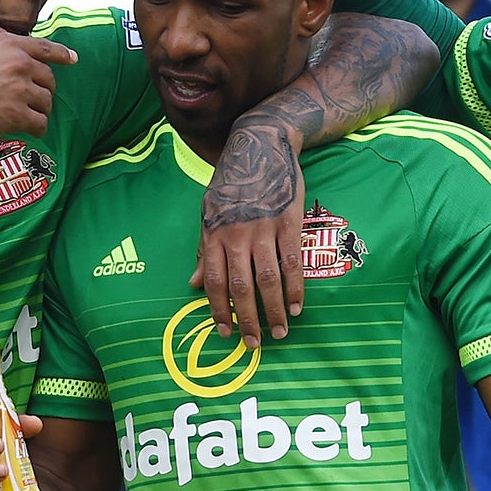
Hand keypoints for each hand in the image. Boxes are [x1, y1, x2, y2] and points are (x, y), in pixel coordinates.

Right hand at [0, 32, 75, 144]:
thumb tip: (17, 58)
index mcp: (7, 44)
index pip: (45, 48)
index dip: (62, 54)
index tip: (73, 59)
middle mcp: (18, 64)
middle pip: (49, 79)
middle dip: (43, 90)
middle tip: (30, 100)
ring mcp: (20, 89)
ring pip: (47, 102)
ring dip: (39, 111)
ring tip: (23, 116)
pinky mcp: (17, 114)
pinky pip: (41, 123)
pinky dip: (37, 129)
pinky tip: (29, 131)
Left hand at [191, 113, 305, 346]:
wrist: (260, 146)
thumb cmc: (232, 182)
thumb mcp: (208, 212)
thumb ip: (204, 250)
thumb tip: (194, 284)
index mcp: (214, 234)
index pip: (214, 282)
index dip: (219, 311)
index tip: (226, 333)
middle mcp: (237, 234)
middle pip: (241, 287)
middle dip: (248, 319)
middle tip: (254, 344)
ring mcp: (264, 229)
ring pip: (268, 279)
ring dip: (274, 309)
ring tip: (279, 332)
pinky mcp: (288, 222)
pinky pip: (292, 262)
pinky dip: (295, 287)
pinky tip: (296, 306)